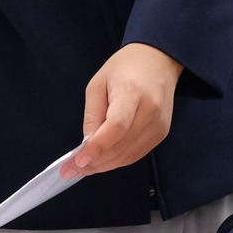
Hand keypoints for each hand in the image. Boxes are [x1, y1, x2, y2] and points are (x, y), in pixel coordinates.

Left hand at [66, 43, 183, 176]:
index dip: (98, 147)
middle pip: (121, 146)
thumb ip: (92, 115)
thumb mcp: (98, 84)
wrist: (158, 61)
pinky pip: (136, 154)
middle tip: (71, 170)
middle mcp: (150, 112)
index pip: (116, 127)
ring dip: (104, 166)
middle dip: (95, 162)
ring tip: (83, 169)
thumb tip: (87, 145)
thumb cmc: (124, 68)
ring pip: (129, 156)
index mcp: (132, 93)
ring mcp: (159, 125)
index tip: (78, 161)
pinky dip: (118, 161)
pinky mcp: (161, 133)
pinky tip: (102, 162)